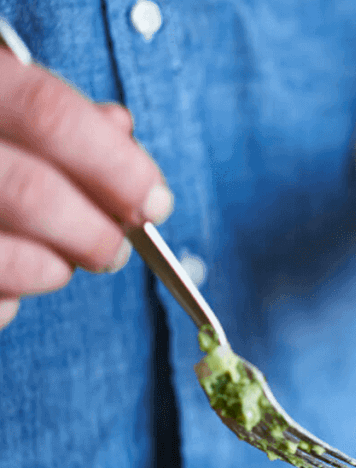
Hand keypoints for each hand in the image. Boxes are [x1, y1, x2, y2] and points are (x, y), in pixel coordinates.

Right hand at [0, 49, 172, 328]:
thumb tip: (121, 129)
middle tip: (114, 251)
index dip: (117, 167)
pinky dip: (10, 298)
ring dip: (53, 269)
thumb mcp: (4, 98)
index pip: (50, 116)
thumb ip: (57, 116)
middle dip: (93, 233)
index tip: (156, 204)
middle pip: (30, 193)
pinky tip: (12, 279)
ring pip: (6, 257)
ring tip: (61, 264)